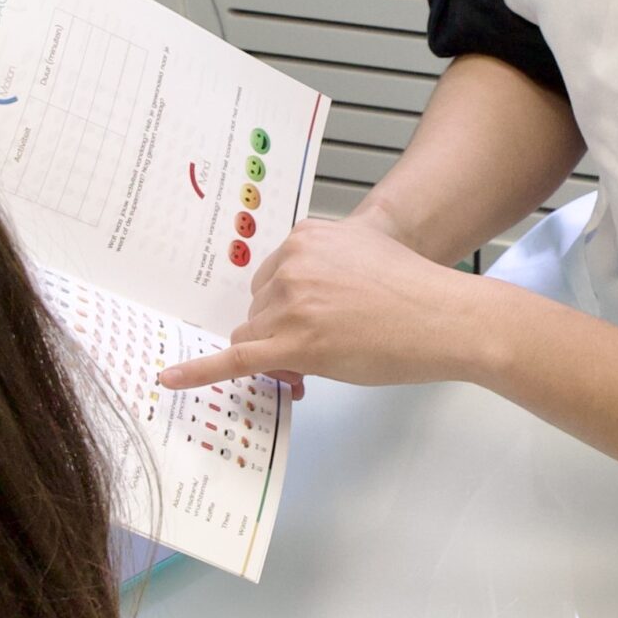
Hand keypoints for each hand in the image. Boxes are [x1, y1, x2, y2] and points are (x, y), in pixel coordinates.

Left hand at [158, 216, 489, 392]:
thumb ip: (326, 265)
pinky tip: (171, 379)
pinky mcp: (295, 343)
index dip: (288, 311)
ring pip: (256, 339)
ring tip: (329, 360)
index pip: (270, 282)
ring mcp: (290, 304)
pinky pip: (236, 359)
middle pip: (259, 312)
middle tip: (329, 347)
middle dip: (283, 335)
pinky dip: (199, 371)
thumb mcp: (365, 251)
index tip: (316, 322)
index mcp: (304, 238)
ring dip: (280, 357)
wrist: (446, 316)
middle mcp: (290, 264)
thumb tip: (302, 305)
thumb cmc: (414, 291)